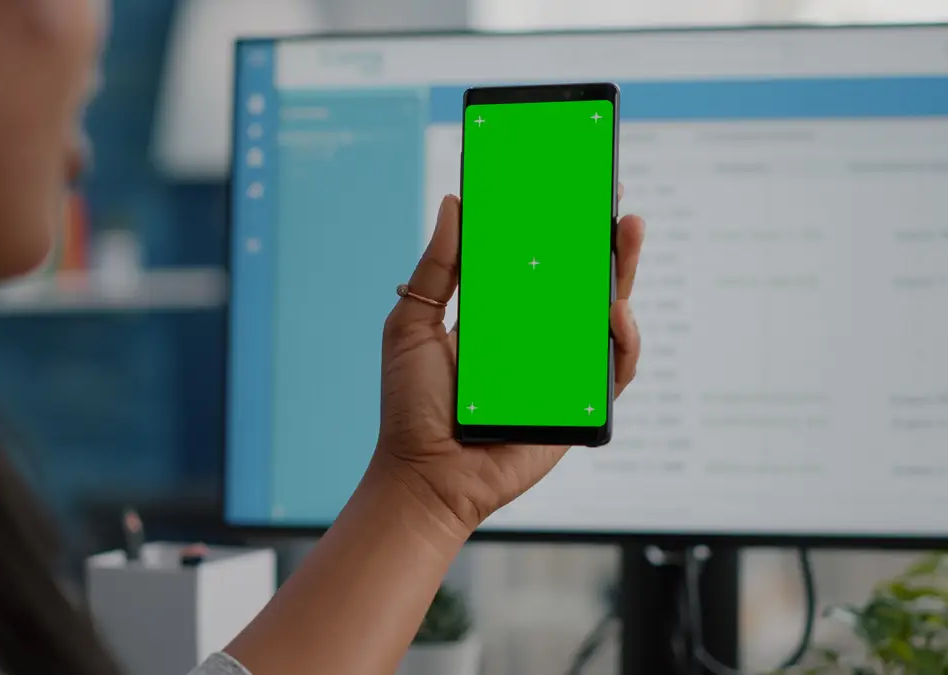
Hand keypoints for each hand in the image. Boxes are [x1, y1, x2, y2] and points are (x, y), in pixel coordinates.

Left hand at [374, 188, 643, 536]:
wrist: (425, 475)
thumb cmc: (412, 406)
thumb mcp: (413, 324)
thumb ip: (438, 268)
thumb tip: (455, 201)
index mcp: (498, 313)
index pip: (534, 258)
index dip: (553, 221)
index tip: (565, 176)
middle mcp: (535, 336)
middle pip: (579, 277)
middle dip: (600, 234)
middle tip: (611, 191)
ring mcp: (561, 368)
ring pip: (606, 313)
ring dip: (623, 271)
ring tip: (626, 231)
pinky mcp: (581, 404)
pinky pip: (615, 366)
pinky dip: (622, 337)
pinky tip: (613, 310)